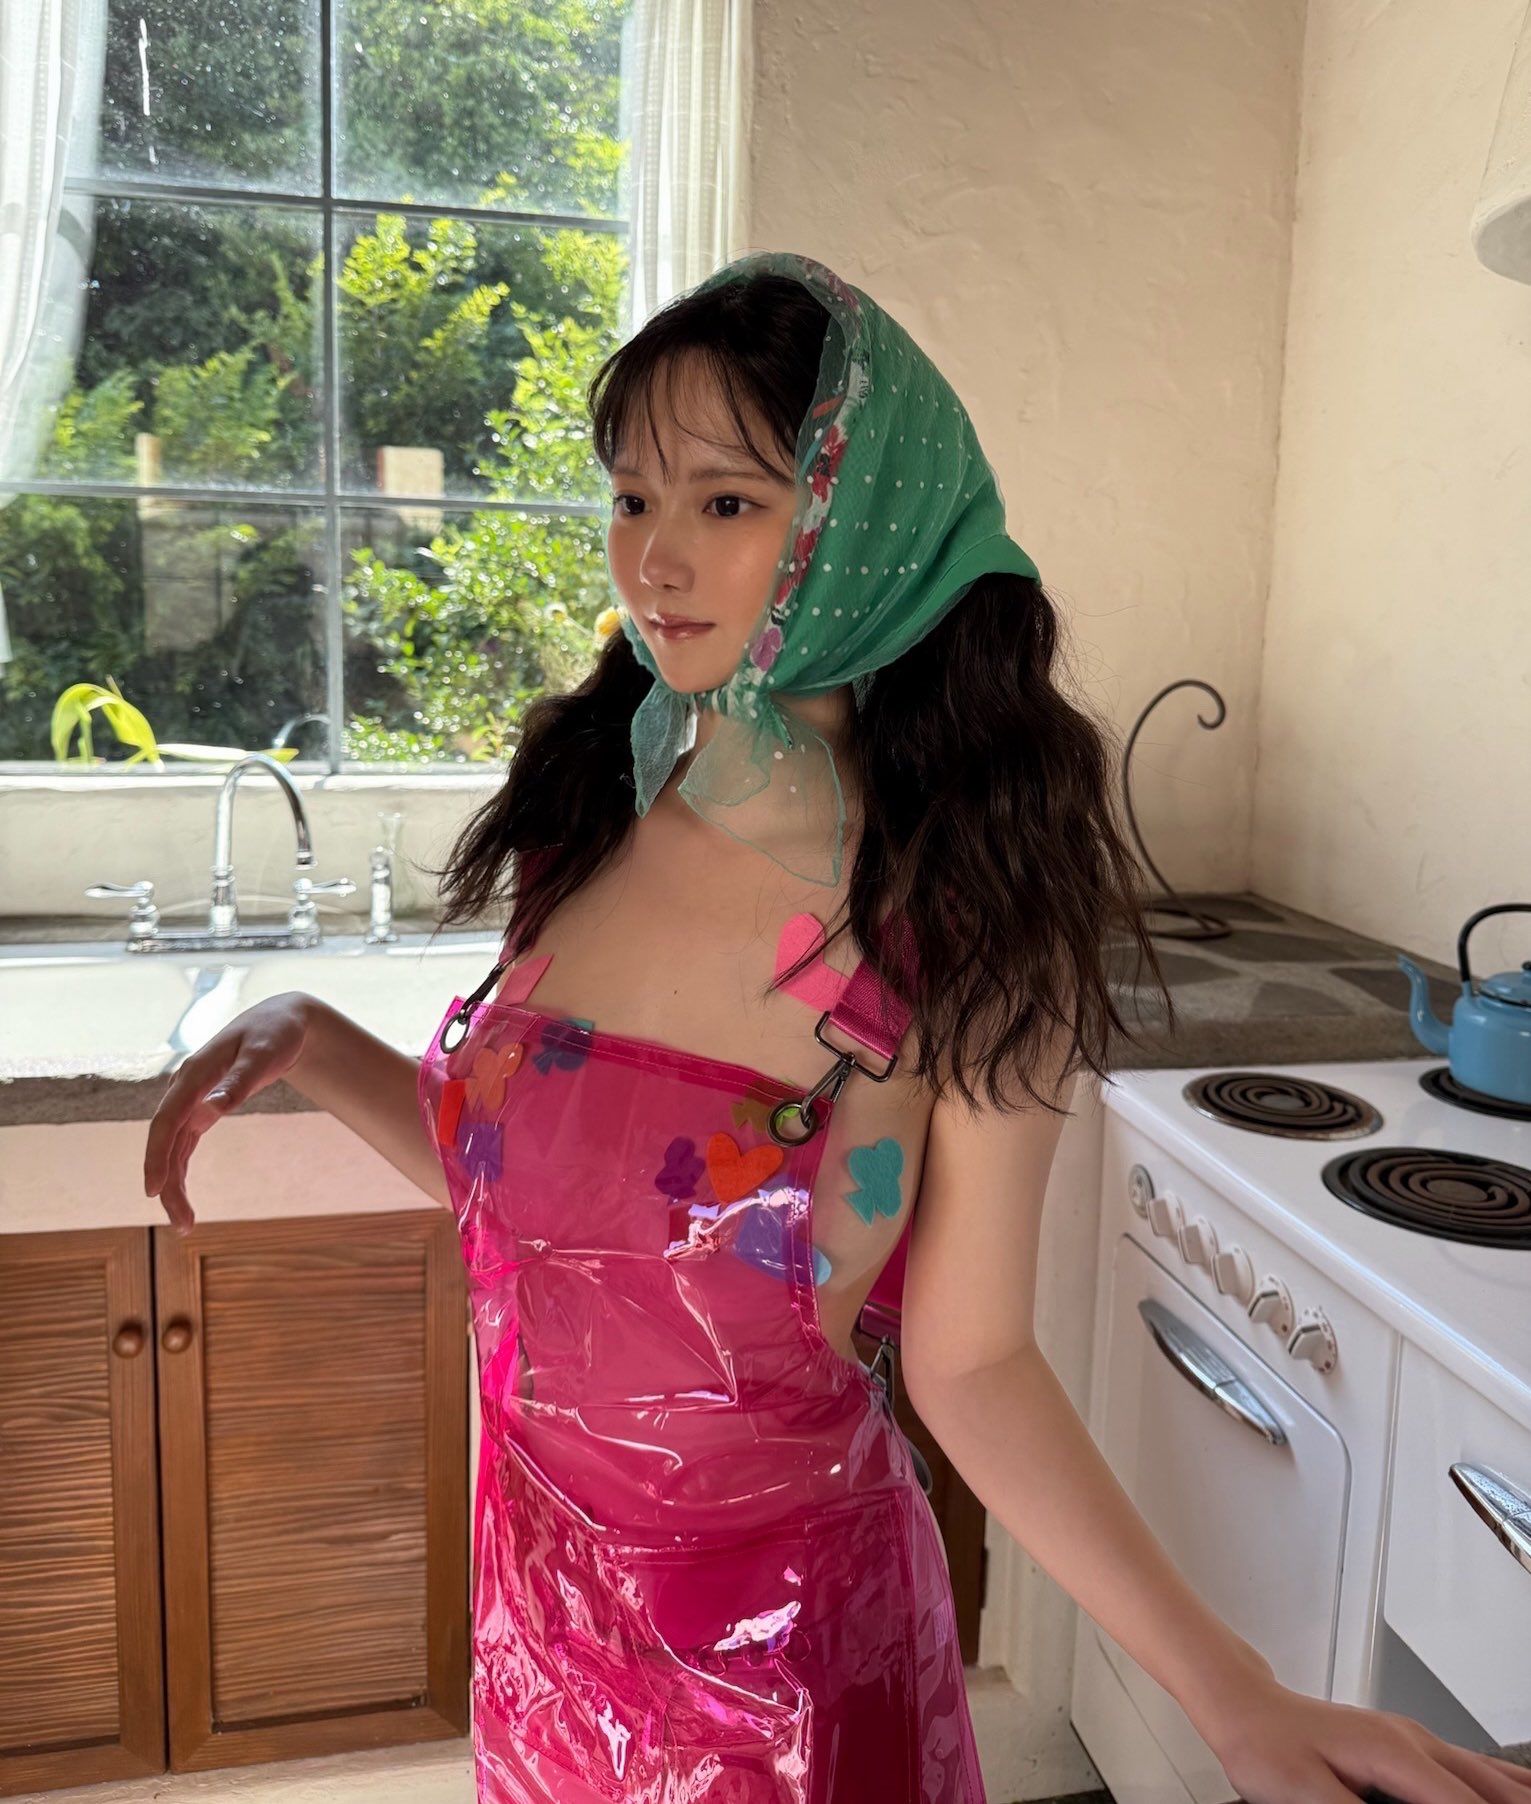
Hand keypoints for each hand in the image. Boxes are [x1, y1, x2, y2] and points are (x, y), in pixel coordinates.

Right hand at [143, 995, 312, 1233]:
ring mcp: (190, 1098)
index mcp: (196, 1073)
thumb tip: (209, 1111)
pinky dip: (180, 1168)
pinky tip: (181, 1196)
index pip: (167, 1119)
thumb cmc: (275, 1035)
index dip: (157, 1155)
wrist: (280, 1020)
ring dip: (173, 1182)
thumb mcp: (264, 1055)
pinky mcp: (200, 1107)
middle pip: (165, 1140)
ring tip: (185, 1223)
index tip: (154, 1191)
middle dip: (167, 1182)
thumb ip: (238, 1083)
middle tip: (183, 1224)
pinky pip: (183, 1143)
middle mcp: (186, 1087)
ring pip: (172, 1146)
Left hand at [1209, 1678, 1530, 1801]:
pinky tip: (1511, 1793)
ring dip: (1513, 1796)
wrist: (1243, 1706)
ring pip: (1487, 1775)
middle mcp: (1415, 1742)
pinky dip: (1496, 1788)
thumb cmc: (1264, 1745)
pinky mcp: (1406, 1747)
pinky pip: (1468, 1769)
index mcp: (1396, 1756)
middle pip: (1492, 1789)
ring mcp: (1414, 1740)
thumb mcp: (1305, 1797)